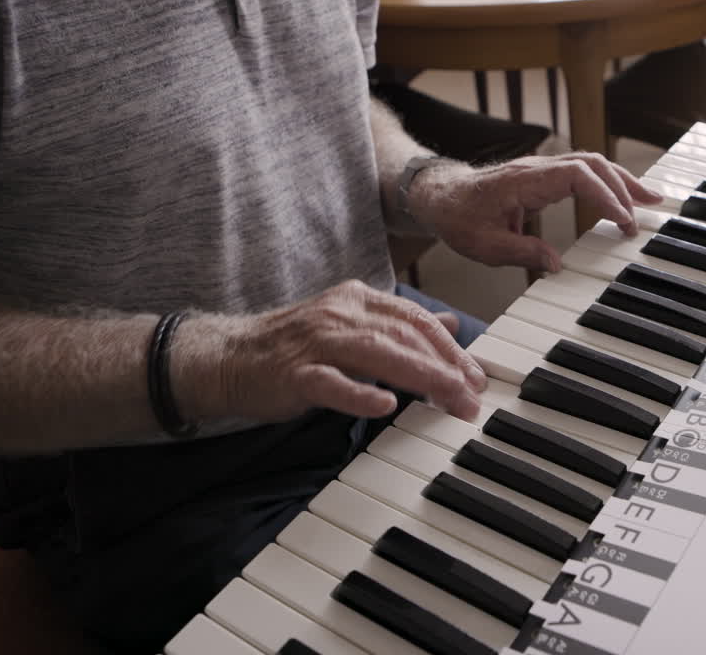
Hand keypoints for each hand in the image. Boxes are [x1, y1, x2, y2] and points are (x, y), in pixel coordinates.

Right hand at [183, 280, 486, 424]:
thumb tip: (452, 325)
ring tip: (449, 398)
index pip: (416, 320)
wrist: (228, 358)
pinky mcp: (293, 374)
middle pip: (404, 336)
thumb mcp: (353, 327)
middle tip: (473, 397)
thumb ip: (401, 326)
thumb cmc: (297, 347)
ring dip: (420, 377)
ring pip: (377, 354)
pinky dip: (358, 394)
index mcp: (357, 300)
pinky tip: (384, 406)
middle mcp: (340, 314)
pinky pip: (330, 383)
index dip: (451, 348)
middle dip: (445, 367)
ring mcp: (316, 343)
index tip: (476, 377)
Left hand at [408, 153, 662, 271]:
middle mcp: (538, 168)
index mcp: (525, 180)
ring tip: (648, 200)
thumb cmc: (459, 217)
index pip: (577, 176)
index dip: (605, 196)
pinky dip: (606, 183)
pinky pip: (582, 172)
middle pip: (592, 164)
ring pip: (591, 164)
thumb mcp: (486, 245)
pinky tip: (621, 198)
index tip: (623, 220)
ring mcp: (542, 169)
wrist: (439, 196)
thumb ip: (523, 253)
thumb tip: (557, 264)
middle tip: (649, 210)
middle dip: (624, 185)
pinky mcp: (544, 176)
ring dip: (621, 180)